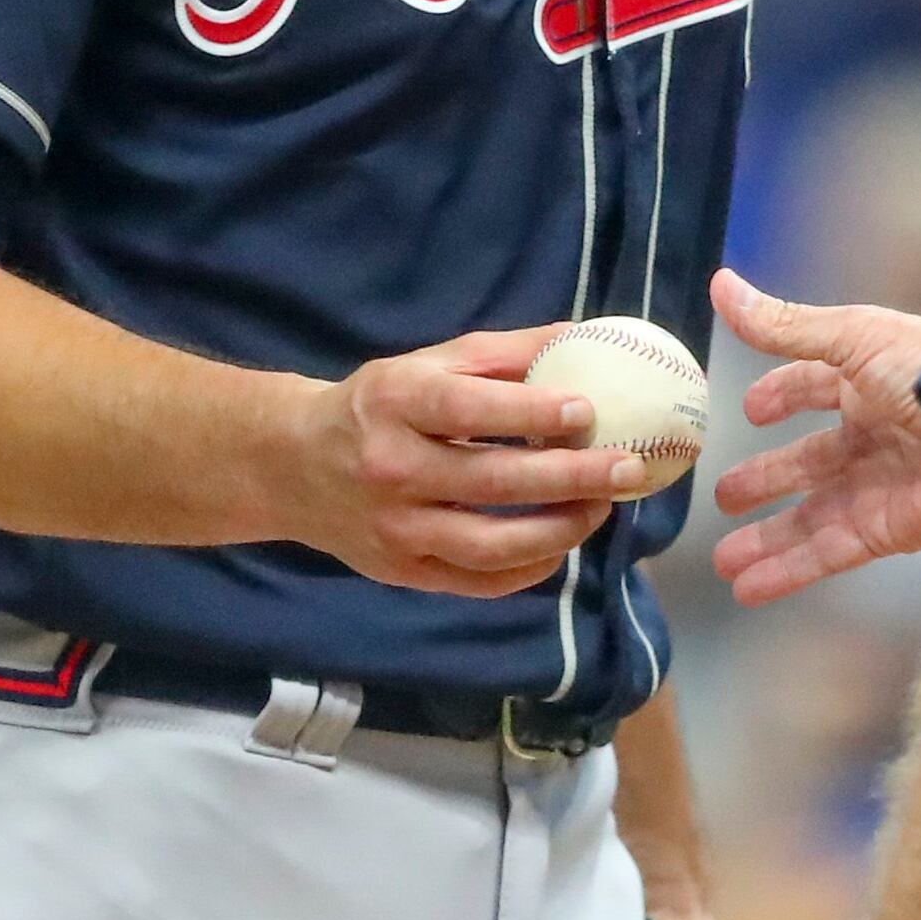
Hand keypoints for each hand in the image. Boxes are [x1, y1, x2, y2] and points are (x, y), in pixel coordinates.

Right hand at [275, 325, 652, 595]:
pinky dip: (531, 567)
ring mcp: (395, 529)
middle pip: (492, 481)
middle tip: (628, 468)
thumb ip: (502, 354)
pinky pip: (480, 581)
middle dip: (571, 477)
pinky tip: (562, 543)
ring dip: (560, 529)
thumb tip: (584, 337)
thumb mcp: (426, 365)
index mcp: (394, 404)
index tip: (588, 410)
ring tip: (603, 508)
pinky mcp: (403, 572)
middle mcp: (390, 469)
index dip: (532, 413)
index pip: (468, 411)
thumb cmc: (377, 406)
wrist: (293, 466)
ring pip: (492, 544)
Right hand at [709, 269, 920, 604]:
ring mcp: (880, 488)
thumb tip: (719, 284)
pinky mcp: (889, 531)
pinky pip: (830, 553)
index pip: (816, 388)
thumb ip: (785, 326)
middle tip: (724, 497)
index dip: (783, 397)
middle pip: (811, 463)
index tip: (749, 413)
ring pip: (813, 518)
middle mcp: (874, 436)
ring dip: (770, 540)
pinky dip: (791, 572)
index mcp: (869, 381)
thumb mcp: (852, 337)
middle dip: (768, 480)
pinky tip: (750, 587)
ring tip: (724, 562)